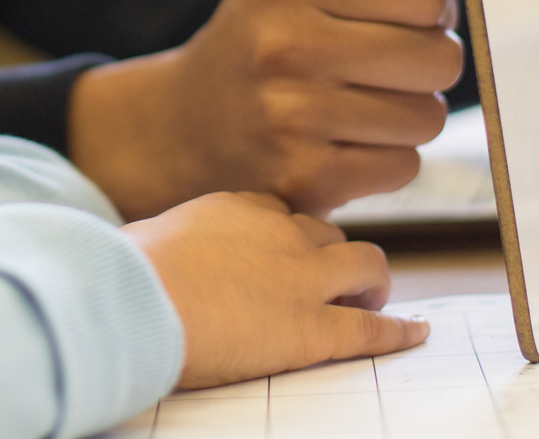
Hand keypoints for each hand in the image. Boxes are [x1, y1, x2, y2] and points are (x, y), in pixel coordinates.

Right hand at [69, 0, 463, 219]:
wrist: (184, 124)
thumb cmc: (263, 37)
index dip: (431, 5)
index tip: (411, 13)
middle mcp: (287, 45)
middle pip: (438, 58)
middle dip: (427, 62)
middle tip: (392, 62)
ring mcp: (292, 117)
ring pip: (428, 117)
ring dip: (408, 114)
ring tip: (363, 104)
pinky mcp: (304, 179)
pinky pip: (404, 166)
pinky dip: (387, 158)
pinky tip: (345, 143)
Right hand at [122, 191, 428, 388]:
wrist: (134, 300)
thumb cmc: (123, 273)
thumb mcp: (147, 237)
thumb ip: (169, 243)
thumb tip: (149, 255)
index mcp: (238, 206)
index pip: (281, 212)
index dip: (290, 233)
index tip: (286, 248)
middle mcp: (280, 232)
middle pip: (327, 233)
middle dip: (334, 254)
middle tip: (335, 276)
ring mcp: (302, 280)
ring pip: (364, 265)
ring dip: (371, 282)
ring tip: (372, 298)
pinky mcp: (314, 329)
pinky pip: (371, 329)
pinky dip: (398, 331)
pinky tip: (415, 333)